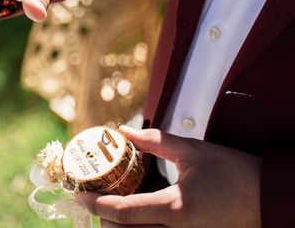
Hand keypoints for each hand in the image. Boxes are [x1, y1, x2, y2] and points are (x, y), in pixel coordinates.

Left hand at [77, 126, 260, 227]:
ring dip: (121, 226)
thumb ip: (154, 141)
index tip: (80, 195)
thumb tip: (124, 131)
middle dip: (104, 219)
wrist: (269, 197)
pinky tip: (135, 214)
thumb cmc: (234, 173)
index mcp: (175, 208)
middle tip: (93, 199)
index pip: (123, 213)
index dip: (96, 205)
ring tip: (111, 206)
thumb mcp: (192, 151)